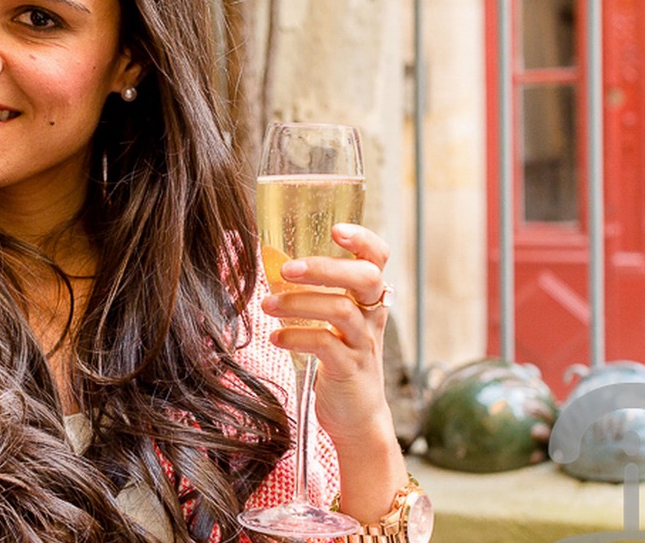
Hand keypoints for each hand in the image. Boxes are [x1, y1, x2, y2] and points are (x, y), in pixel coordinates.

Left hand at [261, 222, 394, 444]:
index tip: (336, 229)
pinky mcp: (350, 369)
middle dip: (324, 267)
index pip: (378, 258)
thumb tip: (270, 264)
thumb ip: (314, 293)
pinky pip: (326, 345)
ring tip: (267, 306)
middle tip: (286, 269)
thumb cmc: (339, 360)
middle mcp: (372, 316)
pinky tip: (276, 338)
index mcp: (368, 298)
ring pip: (341, 310)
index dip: (363, 239)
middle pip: (365, 277)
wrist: (357, 416)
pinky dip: (296, 337)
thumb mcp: (334, 322)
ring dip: (298, 303)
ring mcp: (364, 343)